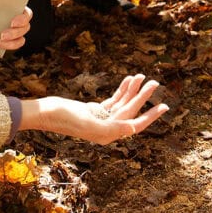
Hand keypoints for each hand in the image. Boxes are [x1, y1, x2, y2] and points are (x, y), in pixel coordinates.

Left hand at [0, 0, 31, 59]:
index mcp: (10, 8)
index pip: (27, 14)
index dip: (24, 19)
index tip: (12, 22)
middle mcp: (10, 21)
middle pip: (25, 29)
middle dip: (16, 34)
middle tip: (2, 34)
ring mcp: (4, 34)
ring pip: (18, 43)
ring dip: (10, 45)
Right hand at [18, 74, 168, 143]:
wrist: (46, 113)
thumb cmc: (65, 119)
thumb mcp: (90, 123)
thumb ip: (113, 127)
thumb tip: (133, 128)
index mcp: (108, 135)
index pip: (135, 125)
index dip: (151, 116)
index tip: (165, 106)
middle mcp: (107, 128)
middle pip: (130, 111)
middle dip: (143, 97)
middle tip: (155, 83)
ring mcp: (101, 119)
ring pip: (122, 103)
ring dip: (132, 90)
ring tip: (143, 77)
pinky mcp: (95, 110)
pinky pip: (113, 100)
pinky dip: (121, 90)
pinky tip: (128, 80)